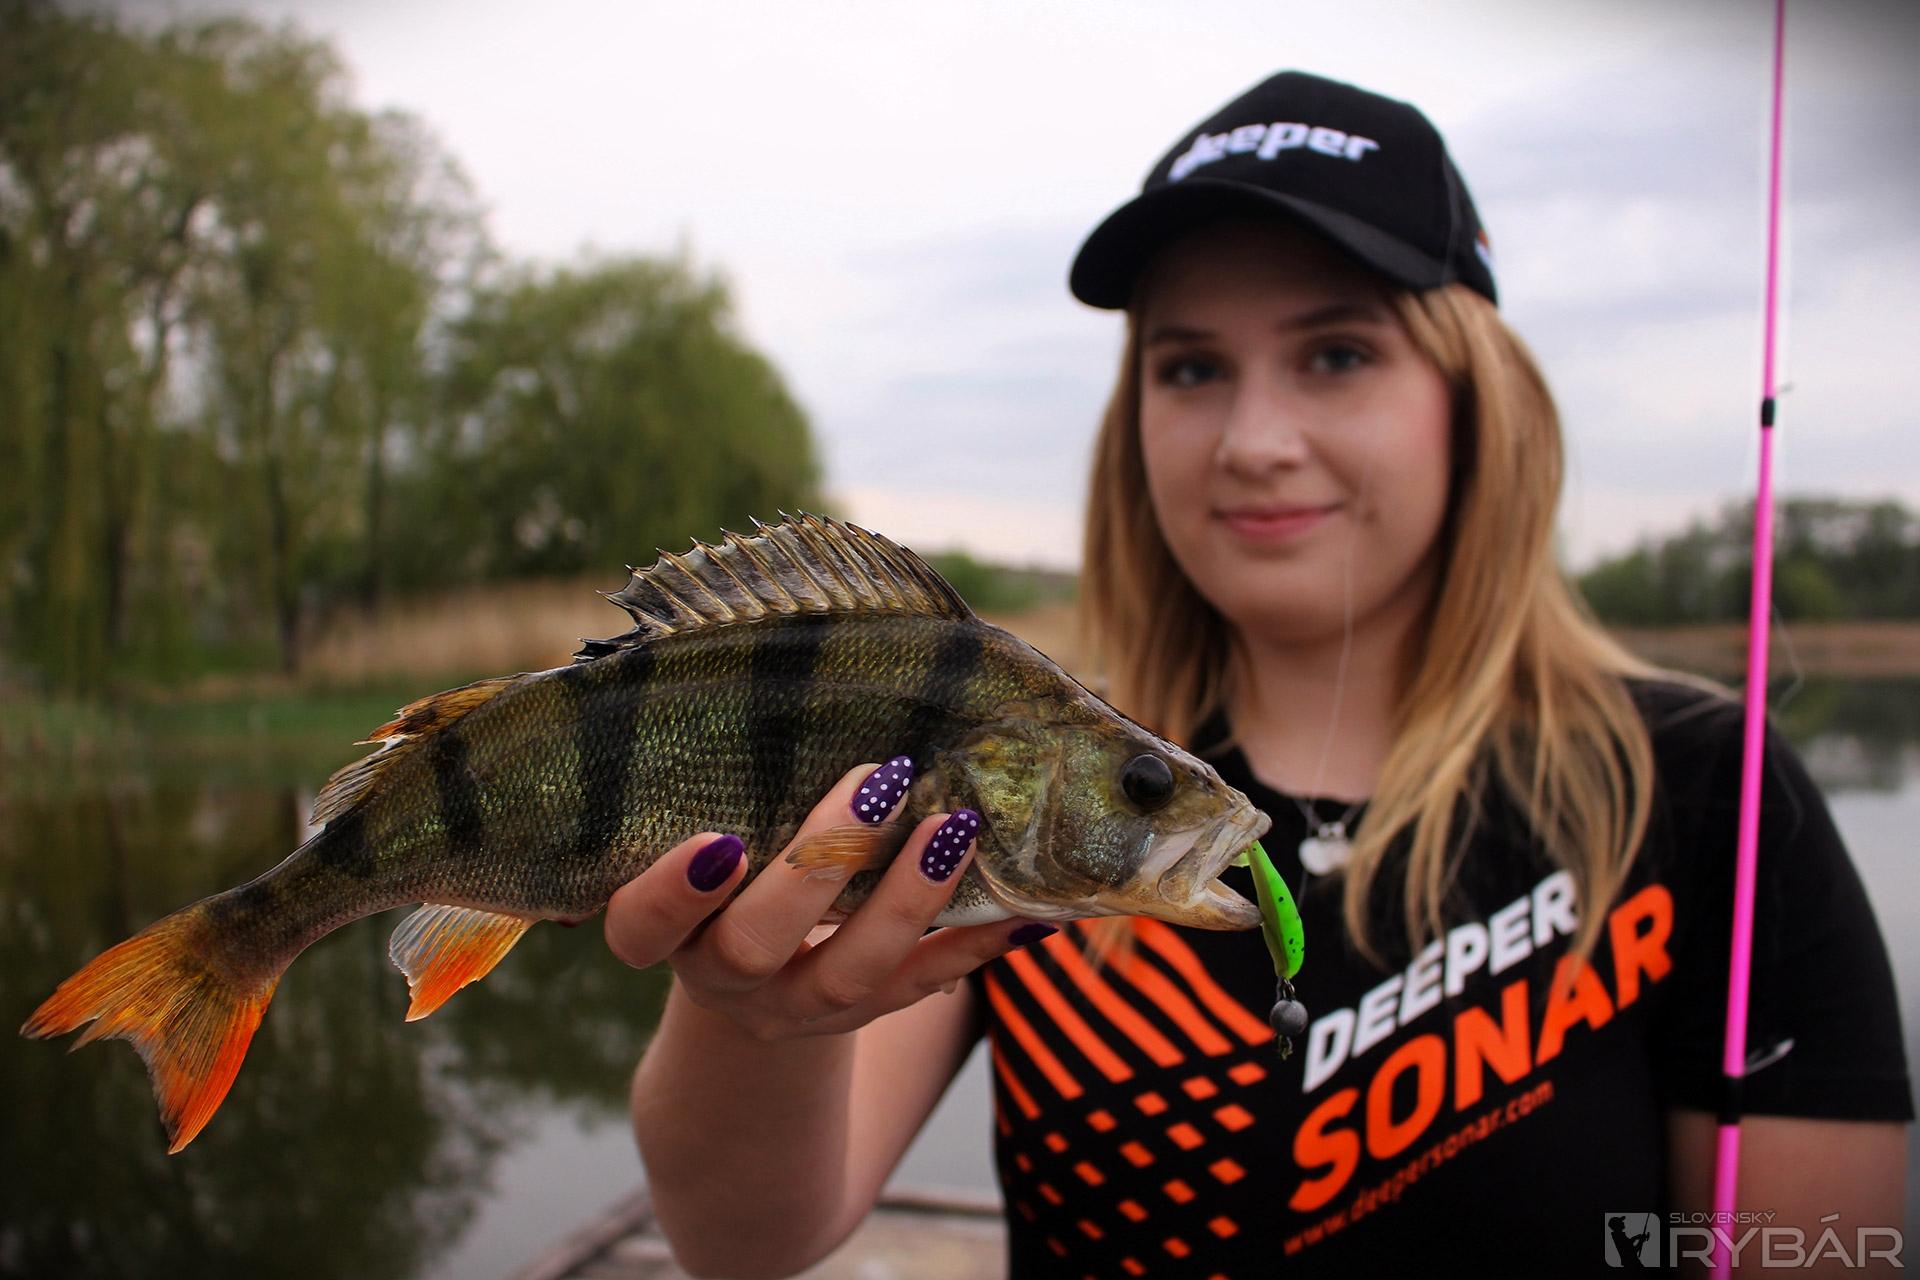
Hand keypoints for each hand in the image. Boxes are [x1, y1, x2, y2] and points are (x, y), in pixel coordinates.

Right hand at [603, 763, 1049, 1039]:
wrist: (754, 976)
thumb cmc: (723, 865)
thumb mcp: (702, 825)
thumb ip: (721, 781)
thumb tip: (781, 657)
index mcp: (663, 931)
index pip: (641, 925)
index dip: (673, 894)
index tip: (719, 841)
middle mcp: (723, 976)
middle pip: (754, 945)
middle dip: (817, 867)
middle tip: (875, 783)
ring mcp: (794, 1007)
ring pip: (847, 977)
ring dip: (905, 899)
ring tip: (953, 827)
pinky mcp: (862, 1016)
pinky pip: (921, 989)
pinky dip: (975, 945)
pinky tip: (1025, 909)